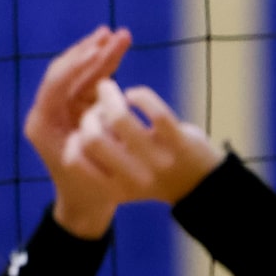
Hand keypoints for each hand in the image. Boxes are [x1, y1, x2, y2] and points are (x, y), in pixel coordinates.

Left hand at [25, 26, 133, 237]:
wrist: (86, 208)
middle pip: (67, 73)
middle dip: (90, 52)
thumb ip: (96, 130)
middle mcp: (47, 112)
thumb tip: (102, 96)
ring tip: (120, 36)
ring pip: (80, 74)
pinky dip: (104, 68)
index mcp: (42, 123)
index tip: (99, 48)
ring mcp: (62, 110)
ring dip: (100, 55)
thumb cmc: (89, 189)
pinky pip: (90, 82)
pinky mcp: (77, 111)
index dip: (78, 64)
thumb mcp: (92, 162)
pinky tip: (116, 51)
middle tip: (112, 34)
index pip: (56, 83)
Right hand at [60, 80, 222, 209]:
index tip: (80, 130)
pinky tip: (136, 96)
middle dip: (89, 115)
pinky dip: (139, 95)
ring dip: (109, 95)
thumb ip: (102, 160)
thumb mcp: (124, 178)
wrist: (203, 186)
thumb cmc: (154, 175)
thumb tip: (79, 126)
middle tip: (95, 106)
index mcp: (115, 188)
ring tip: (107, 87)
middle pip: (92, 138)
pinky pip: (153, 110)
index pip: (76, 161)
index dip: (72, 141)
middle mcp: (134, 177)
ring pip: (120, 118)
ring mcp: (157, 159)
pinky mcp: (179, 142)